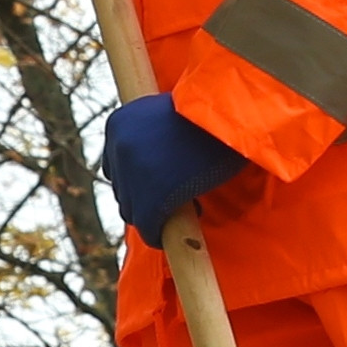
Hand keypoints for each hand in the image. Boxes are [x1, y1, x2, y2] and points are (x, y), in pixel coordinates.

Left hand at [104, 92, 255, 240]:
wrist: (230, 114)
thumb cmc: (211, 112)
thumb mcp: (171, 115)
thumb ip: (155, 135)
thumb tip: (157, 164)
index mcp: (118, 124)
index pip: (115, 166)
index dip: (138, 180)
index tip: (162, 184)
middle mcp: (118, 147)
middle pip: (122, 190)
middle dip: (144, 198)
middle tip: (176, 198)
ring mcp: (131, 174)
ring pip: (131, 211)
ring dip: (153, 215)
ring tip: (183, 207)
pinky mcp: (150, 199)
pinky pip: (148, 228)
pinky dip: (158, 235)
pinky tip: (171, 234)